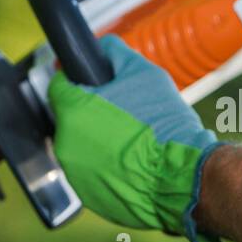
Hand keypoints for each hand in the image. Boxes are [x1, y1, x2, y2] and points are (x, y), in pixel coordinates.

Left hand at [48, 35, 230, 241]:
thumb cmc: (162, 122)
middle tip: (121, 111)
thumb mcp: (142, 72)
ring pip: (80, 145)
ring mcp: (74, 173)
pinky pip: (90, 171)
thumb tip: (103, 46)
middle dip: (90, 111)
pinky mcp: (88, 196)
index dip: (76, 80)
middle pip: (69, 116)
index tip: (93, 83)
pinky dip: (105, 165)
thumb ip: (115, 53)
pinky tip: (130, 161)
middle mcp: (65, 143)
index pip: (59, 86)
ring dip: (97, 139)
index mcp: (72, 110)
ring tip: (130, 138)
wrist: (183, 175)